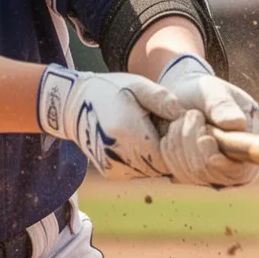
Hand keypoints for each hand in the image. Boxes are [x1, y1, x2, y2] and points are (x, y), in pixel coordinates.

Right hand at [38, 65, 182, 179]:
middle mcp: (119, 154)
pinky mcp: (110, 172)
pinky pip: (137, 172)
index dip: (175, 142)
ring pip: (150, 171)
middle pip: (160, 165)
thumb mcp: (137, 85)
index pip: (167, 152)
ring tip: (146, 133)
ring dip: (155, 157)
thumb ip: (162, 98)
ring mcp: (113, 166)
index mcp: (127, 130)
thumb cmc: (109, 90)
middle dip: (166, 150)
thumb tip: (185, 114)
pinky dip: (142, 161)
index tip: (171, 126)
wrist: (73, 105)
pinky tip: (135, 142)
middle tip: (160, 128)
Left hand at [157, 55, 258, 186]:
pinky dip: (171, 152)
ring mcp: (216, 172)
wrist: (182, 96)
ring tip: (179, 120)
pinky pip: (180, 174)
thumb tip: (238, 124)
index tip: (206, 141)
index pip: (244, 168)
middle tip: (189, 115)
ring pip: (195, 174)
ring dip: (180, 144)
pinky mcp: (195, 175)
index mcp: (251, 141)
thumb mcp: (213, 91)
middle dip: (194, 142)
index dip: (226, 163)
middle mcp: (237, 163)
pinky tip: (171, 134)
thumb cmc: (203, 91)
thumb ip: (223, 105)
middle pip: (215, 173)